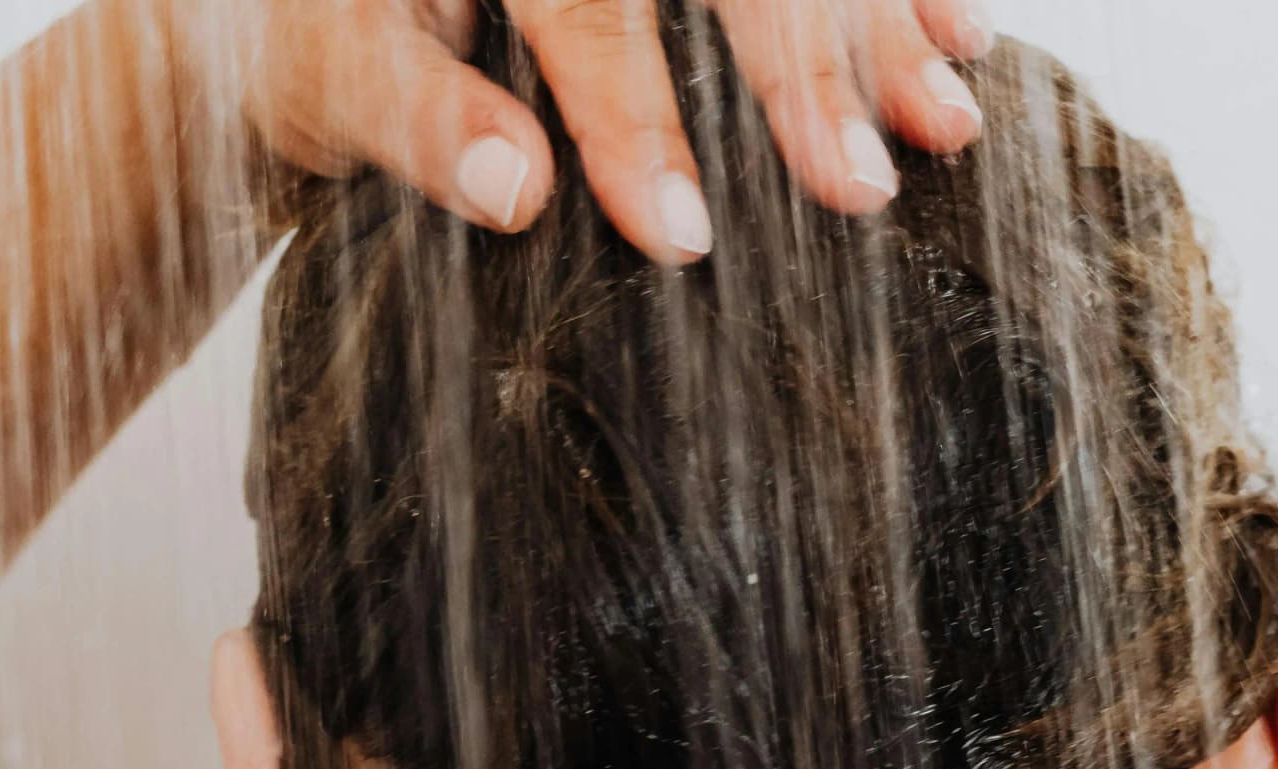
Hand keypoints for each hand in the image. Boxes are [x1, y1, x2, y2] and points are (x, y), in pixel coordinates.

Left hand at [240, 0, 992, 260]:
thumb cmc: (316, 35)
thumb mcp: (324, 74)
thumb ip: (413, 118)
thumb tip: (515, 191)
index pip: (584, 0)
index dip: (634, 117)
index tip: (681, 236)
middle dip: (801, 67)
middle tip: (861, 190)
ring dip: (880, 22)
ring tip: (947, 125)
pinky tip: (961, 39)